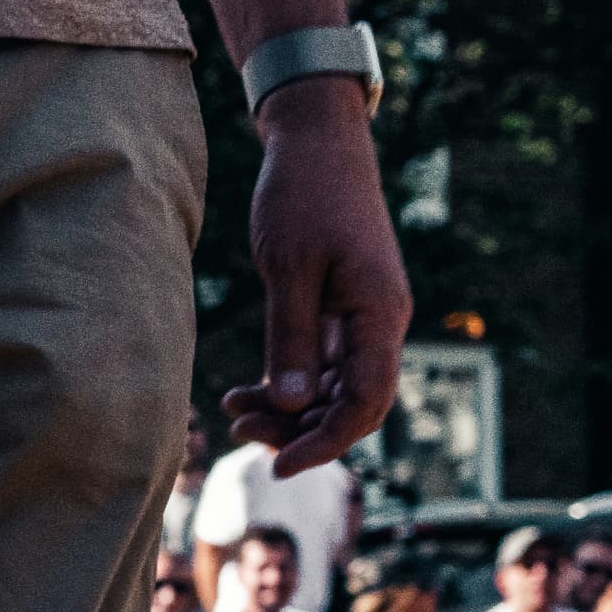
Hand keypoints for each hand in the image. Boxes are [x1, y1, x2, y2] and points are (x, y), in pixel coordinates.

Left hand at [220, 83, 409, 477]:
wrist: (316, 145)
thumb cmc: (303, 196)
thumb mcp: (289, 268)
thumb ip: (291, 338)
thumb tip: (292, 405)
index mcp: (380, 314)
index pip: (365, 403)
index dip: (324, 443)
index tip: (276, 467)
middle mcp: (380, 323)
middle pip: (350, 406)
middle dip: (297, 430)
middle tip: (236, 428)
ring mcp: (363, 320)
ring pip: (333, 391)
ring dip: (286, 411)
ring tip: (231, 410)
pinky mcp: (342, 313)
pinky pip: (321, 368)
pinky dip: (286, 385)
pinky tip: (244, 391)